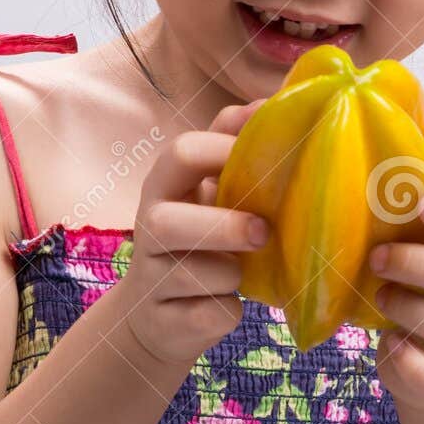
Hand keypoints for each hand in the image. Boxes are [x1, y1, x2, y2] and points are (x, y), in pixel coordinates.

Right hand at [119, 99, 271, 367]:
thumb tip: (274, 99)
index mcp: (165, 187)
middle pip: (167, 222)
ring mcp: (151, 279)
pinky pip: (205, 316)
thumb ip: (234, 145)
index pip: (181, 153)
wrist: (160, 319)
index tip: (266, 160)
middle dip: (222, 226)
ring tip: (244, 274)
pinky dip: (226, 313)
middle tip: (263, 232)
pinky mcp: (163, 323)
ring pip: (193, 275)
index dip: (222, 150)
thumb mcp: (212, 190)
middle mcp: (149, 229)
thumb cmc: (203, 240)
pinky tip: (228, 307)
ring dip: (230, 276)